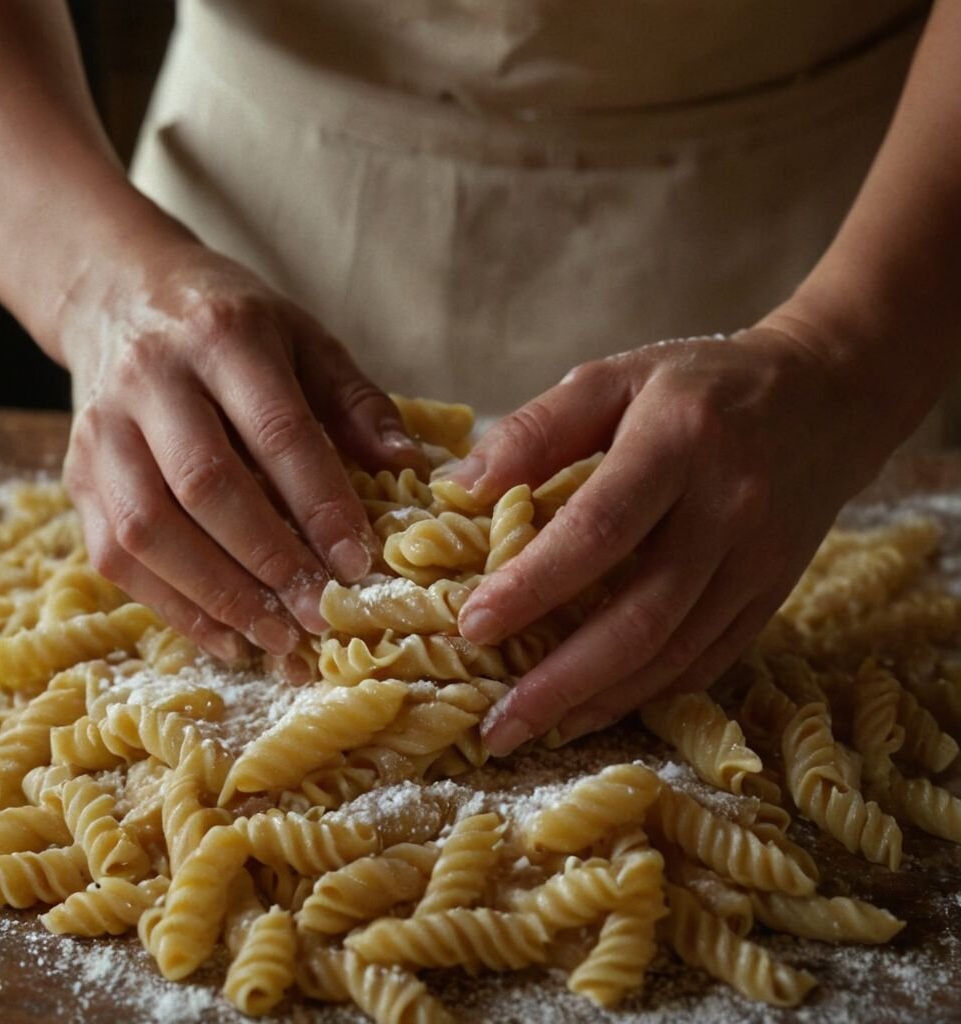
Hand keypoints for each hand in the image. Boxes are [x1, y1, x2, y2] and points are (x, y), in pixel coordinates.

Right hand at [61, 236, 422, 660]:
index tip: (358, 562)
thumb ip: (354, 400)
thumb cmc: (229, 324)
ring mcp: (102, 429)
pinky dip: (173, 606)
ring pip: (150, 528)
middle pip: (207, 484)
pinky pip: (114, 555)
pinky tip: (228, 636)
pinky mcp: (75, 475)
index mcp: (223, 337)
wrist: (119, 294)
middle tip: (321, 612)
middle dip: (271, 560)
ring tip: (279, 636)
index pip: (276, 430)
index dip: (320, 502)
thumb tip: (406, 464)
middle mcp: (152, 380)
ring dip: (219, 594)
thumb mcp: (303, 338)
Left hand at [443, 326, 897, 754]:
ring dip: (601, 701)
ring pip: (675, 652)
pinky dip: (648, 691)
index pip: (599, 527)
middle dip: (563, 679)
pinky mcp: (771, 594)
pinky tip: (597, 709)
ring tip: (536, 731)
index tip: (473, 625)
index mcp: (678, 442)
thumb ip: (536, 430)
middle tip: (498, 723)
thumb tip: (458, 490)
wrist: (827, 397)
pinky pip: (708, 658)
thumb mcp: (614, 378)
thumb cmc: (699, 386)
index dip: (535, 584)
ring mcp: (757, 562)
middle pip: (641, 614)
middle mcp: (727, 509)